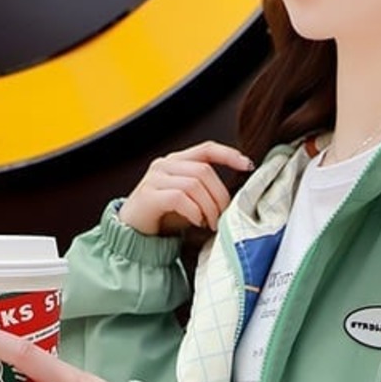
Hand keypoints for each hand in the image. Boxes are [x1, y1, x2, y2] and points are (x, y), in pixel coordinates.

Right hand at [117, 140, 254, 235]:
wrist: (132, 232)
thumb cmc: (163, 217)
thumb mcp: (189, 202)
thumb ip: (206, 194)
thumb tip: (232, 200)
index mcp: (177, 162)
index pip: (207, 149)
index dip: (229, 154)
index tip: (248, 165)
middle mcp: (165, 165)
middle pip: (204, 171)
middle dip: (220, 196)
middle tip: (223, 217)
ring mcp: (155, 178)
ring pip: (194, 184)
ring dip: (208, 207)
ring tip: (211, 223)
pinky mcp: (149, 195)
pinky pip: (179, 197)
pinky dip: (193, 211)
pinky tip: (197, 222)